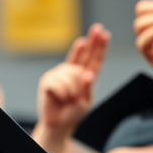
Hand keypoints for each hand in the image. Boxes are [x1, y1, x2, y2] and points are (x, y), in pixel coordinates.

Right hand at [32, 23, 109, 152]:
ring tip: (68, 99)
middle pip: (84, 54)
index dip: (99, 46)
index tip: (104, 33)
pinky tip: (59, 98)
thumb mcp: (85, 102)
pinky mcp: (48, 80)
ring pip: (71, 74)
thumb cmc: (72, 113)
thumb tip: (86, 74)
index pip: (94, 59)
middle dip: (92, 41)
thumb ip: (87, 88)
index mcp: (85, 76)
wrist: (57, 125)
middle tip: (97, 28)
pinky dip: (62, 93)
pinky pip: (58, 83)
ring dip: (72, 91)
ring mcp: (59, 73)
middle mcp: (72, 71)